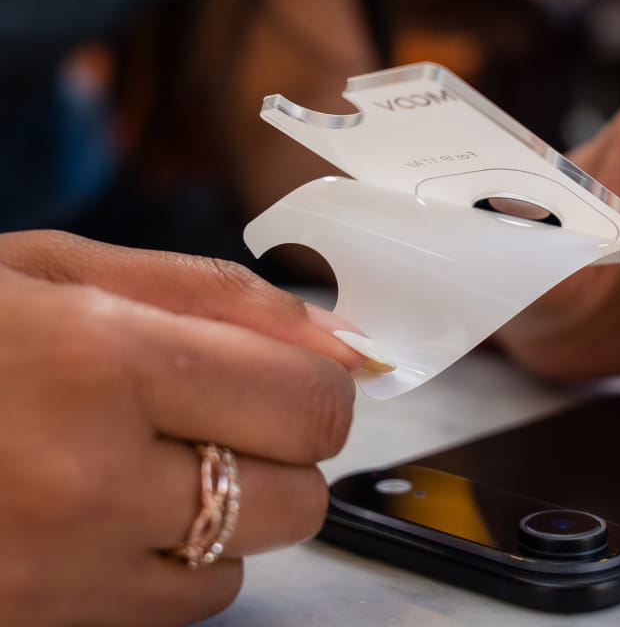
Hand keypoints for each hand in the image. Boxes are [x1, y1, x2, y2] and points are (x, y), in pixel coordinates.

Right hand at [0, 230, 365, 626]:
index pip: (307, 404)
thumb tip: (344, 343)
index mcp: (99, 360)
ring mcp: (53, 573)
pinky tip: (122, 508)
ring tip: (160, 455)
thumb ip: (222, 299)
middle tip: (226, 411)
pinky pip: (181, 606)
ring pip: (247, 560)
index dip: (321, 386)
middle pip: (297, 495)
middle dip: (285, 449)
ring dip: (237, 506)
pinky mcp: (34, 621)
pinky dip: (183, 559)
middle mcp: (82, 480)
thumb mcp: (65, 269)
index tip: (297, 374)